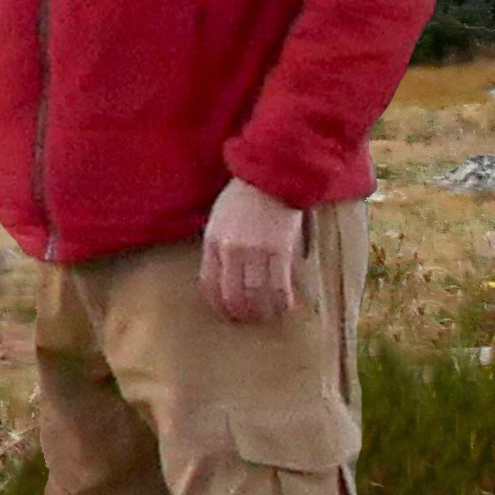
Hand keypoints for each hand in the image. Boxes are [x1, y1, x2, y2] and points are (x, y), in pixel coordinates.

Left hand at [201, 177, 304, 323]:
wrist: (270, 176)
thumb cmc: (244, 196)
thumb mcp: (219, 219)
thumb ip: (220, 245)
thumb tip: (227, 273)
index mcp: (212, 242)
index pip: (209, 284)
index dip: (217, 303)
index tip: (225, 311)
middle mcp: (230, 250)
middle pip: (232, 294)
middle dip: (239, 312)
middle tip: (247, 319)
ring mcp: (255, 251)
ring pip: (256, 294)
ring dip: (262, 310)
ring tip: (266, 316)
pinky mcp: (279, 250)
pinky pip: (279, 285)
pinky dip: (281, 300)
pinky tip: (285, 306)